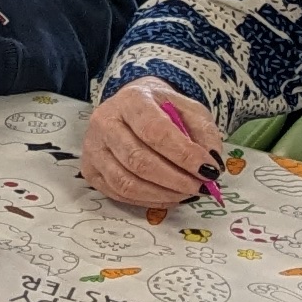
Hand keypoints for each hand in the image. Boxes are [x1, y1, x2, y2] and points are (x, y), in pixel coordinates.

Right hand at [79, 78, 229, 213]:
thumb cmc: (163, 110)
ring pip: (126, 182)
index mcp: (131, 100)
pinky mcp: (89, 170)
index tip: (209, 170)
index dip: (183, 155)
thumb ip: (204, 133)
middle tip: (201, 187)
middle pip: (138, 160)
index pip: (155, 131)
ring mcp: (93, 147)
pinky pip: (118, 194)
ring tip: (187, 194)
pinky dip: (149, 201)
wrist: (132, 108)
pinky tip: (169, 197)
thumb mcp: (190, 111)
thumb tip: (212, 164)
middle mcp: (104, 121)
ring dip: (162, 194)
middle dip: (175, 179)